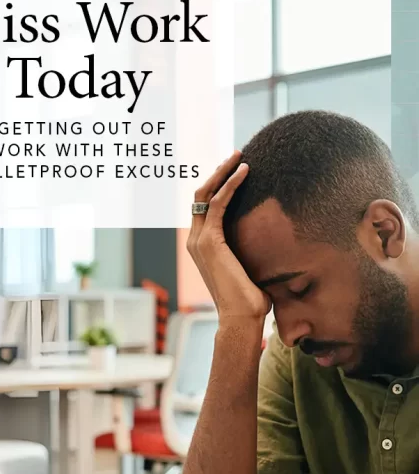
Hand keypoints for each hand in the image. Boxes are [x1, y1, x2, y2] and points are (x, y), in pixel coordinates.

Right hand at [187, 151, 270, 322]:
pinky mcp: (210, 241)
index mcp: (202, 245)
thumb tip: (276, 242)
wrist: (241, 318)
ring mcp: (200, 240)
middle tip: (236, 155)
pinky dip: (231, 185)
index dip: (217, 184)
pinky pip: (218, 204)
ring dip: (223, 172)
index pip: (204, 206)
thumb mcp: (251, 267)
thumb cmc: (250, 300)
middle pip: (201, 195)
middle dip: (218, 172)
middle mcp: (196, 240)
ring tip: (241, 156)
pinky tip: (245, 172)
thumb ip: (253, 251)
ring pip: (206, 194)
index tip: (235, 169)